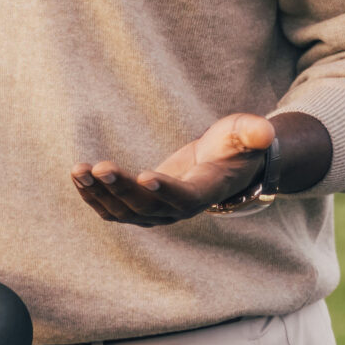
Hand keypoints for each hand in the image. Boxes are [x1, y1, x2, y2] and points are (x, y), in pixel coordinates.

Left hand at [71, 113, 273, 225]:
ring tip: (79, 170)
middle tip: (101, 167)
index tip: (145, 176)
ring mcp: (158, 213)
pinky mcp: (140, 208)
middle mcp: (179, 209)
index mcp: (206, 192)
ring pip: (125, 212)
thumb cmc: (233, 146)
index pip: (185, 198)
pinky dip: (93, 196)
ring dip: (100, 194)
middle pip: (148, 207)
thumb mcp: (245, 134)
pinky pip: (112, 209)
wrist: (218, 166)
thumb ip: (253, 132)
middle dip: (122, 189)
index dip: (167, 190)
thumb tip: (265, 132)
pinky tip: (78, 175)